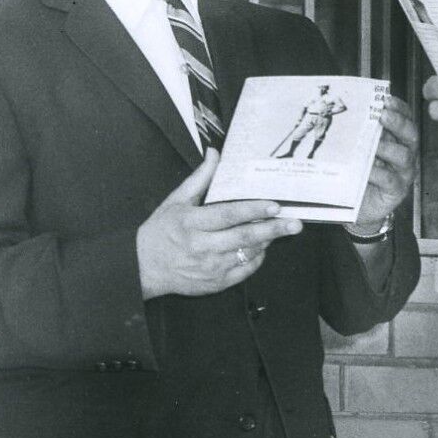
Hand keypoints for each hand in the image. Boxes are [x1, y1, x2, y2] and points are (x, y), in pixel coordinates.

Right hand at [136, 150, 302, 298]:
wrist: (143, 267)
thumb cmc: (160, 232)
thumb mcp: (176, 201)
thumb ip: (199, 179)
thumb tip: (214, 154)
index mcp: (191, 223)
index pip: (228, 215)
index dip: (253, 210)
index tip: (274, 205)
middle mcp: (202, 247)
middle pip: (244, 237)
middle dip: (273, 229)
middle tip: (294, 223)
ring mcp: (210, 267)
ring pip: (247, 254)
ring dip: (267, 242)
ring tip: (283, 230)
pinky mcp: (215, 283)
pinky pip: (244, 271)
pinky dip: (256, 258)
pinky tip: (263, 247)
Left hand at [351, 95, 418, 232]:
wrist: (357, 206)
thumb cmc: (358, 173)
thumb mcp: (359, 150)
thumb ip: (360, 134)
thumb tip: (349, 112)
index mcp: (397, 139)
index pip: (405, 118)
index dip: (399, 108)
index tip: (387, 99)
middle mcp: (404, 153)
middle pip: (410, 134)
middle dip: (398, 122)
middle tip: (383, 115)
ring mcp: (403, 173)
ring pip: (404, 156)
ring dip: (388, 147)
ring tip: (374, 143)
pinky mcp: (396, 191)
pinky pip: (390, 179)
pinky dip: (379, 172)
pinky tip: (368, 167)